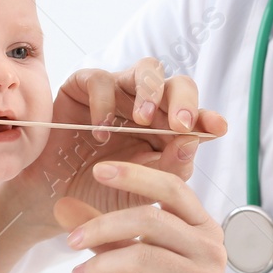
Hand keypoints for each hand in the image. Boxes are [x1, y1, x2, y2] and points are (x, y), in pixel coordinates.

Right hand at [0, 57, 228, 237]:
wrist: (54, 202)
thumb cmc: (101, 194)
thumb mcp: (143, 188)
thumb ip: (170, 167)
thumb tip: (194, 140)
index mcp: (166, 130)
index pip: (194, 115)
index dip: (207, 117)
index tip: (218, 127)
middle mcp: (146, 106)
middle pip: (176, 84)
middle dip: (183, 100)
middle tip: (180, 123)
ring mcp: (117, 93)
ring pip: (146, 70)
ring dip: (149, 91)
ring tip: (143, 120)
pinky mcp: (83, 86)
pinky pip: (100, 79)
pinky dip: (104, 103)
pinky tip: (100, 132)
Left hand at [65, 161, 234, 272]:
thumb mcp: (136, 264)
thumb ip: (107, 235)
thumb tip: (64, 206)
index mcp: (201, 227)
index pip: (171, 188)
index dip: (135, 176)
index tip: (98, 171)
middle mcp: (209, 248)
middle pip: (150, 220)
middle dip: (102, 227)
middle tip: (71, 241)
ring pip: (142, 257)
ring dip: (100, 266)